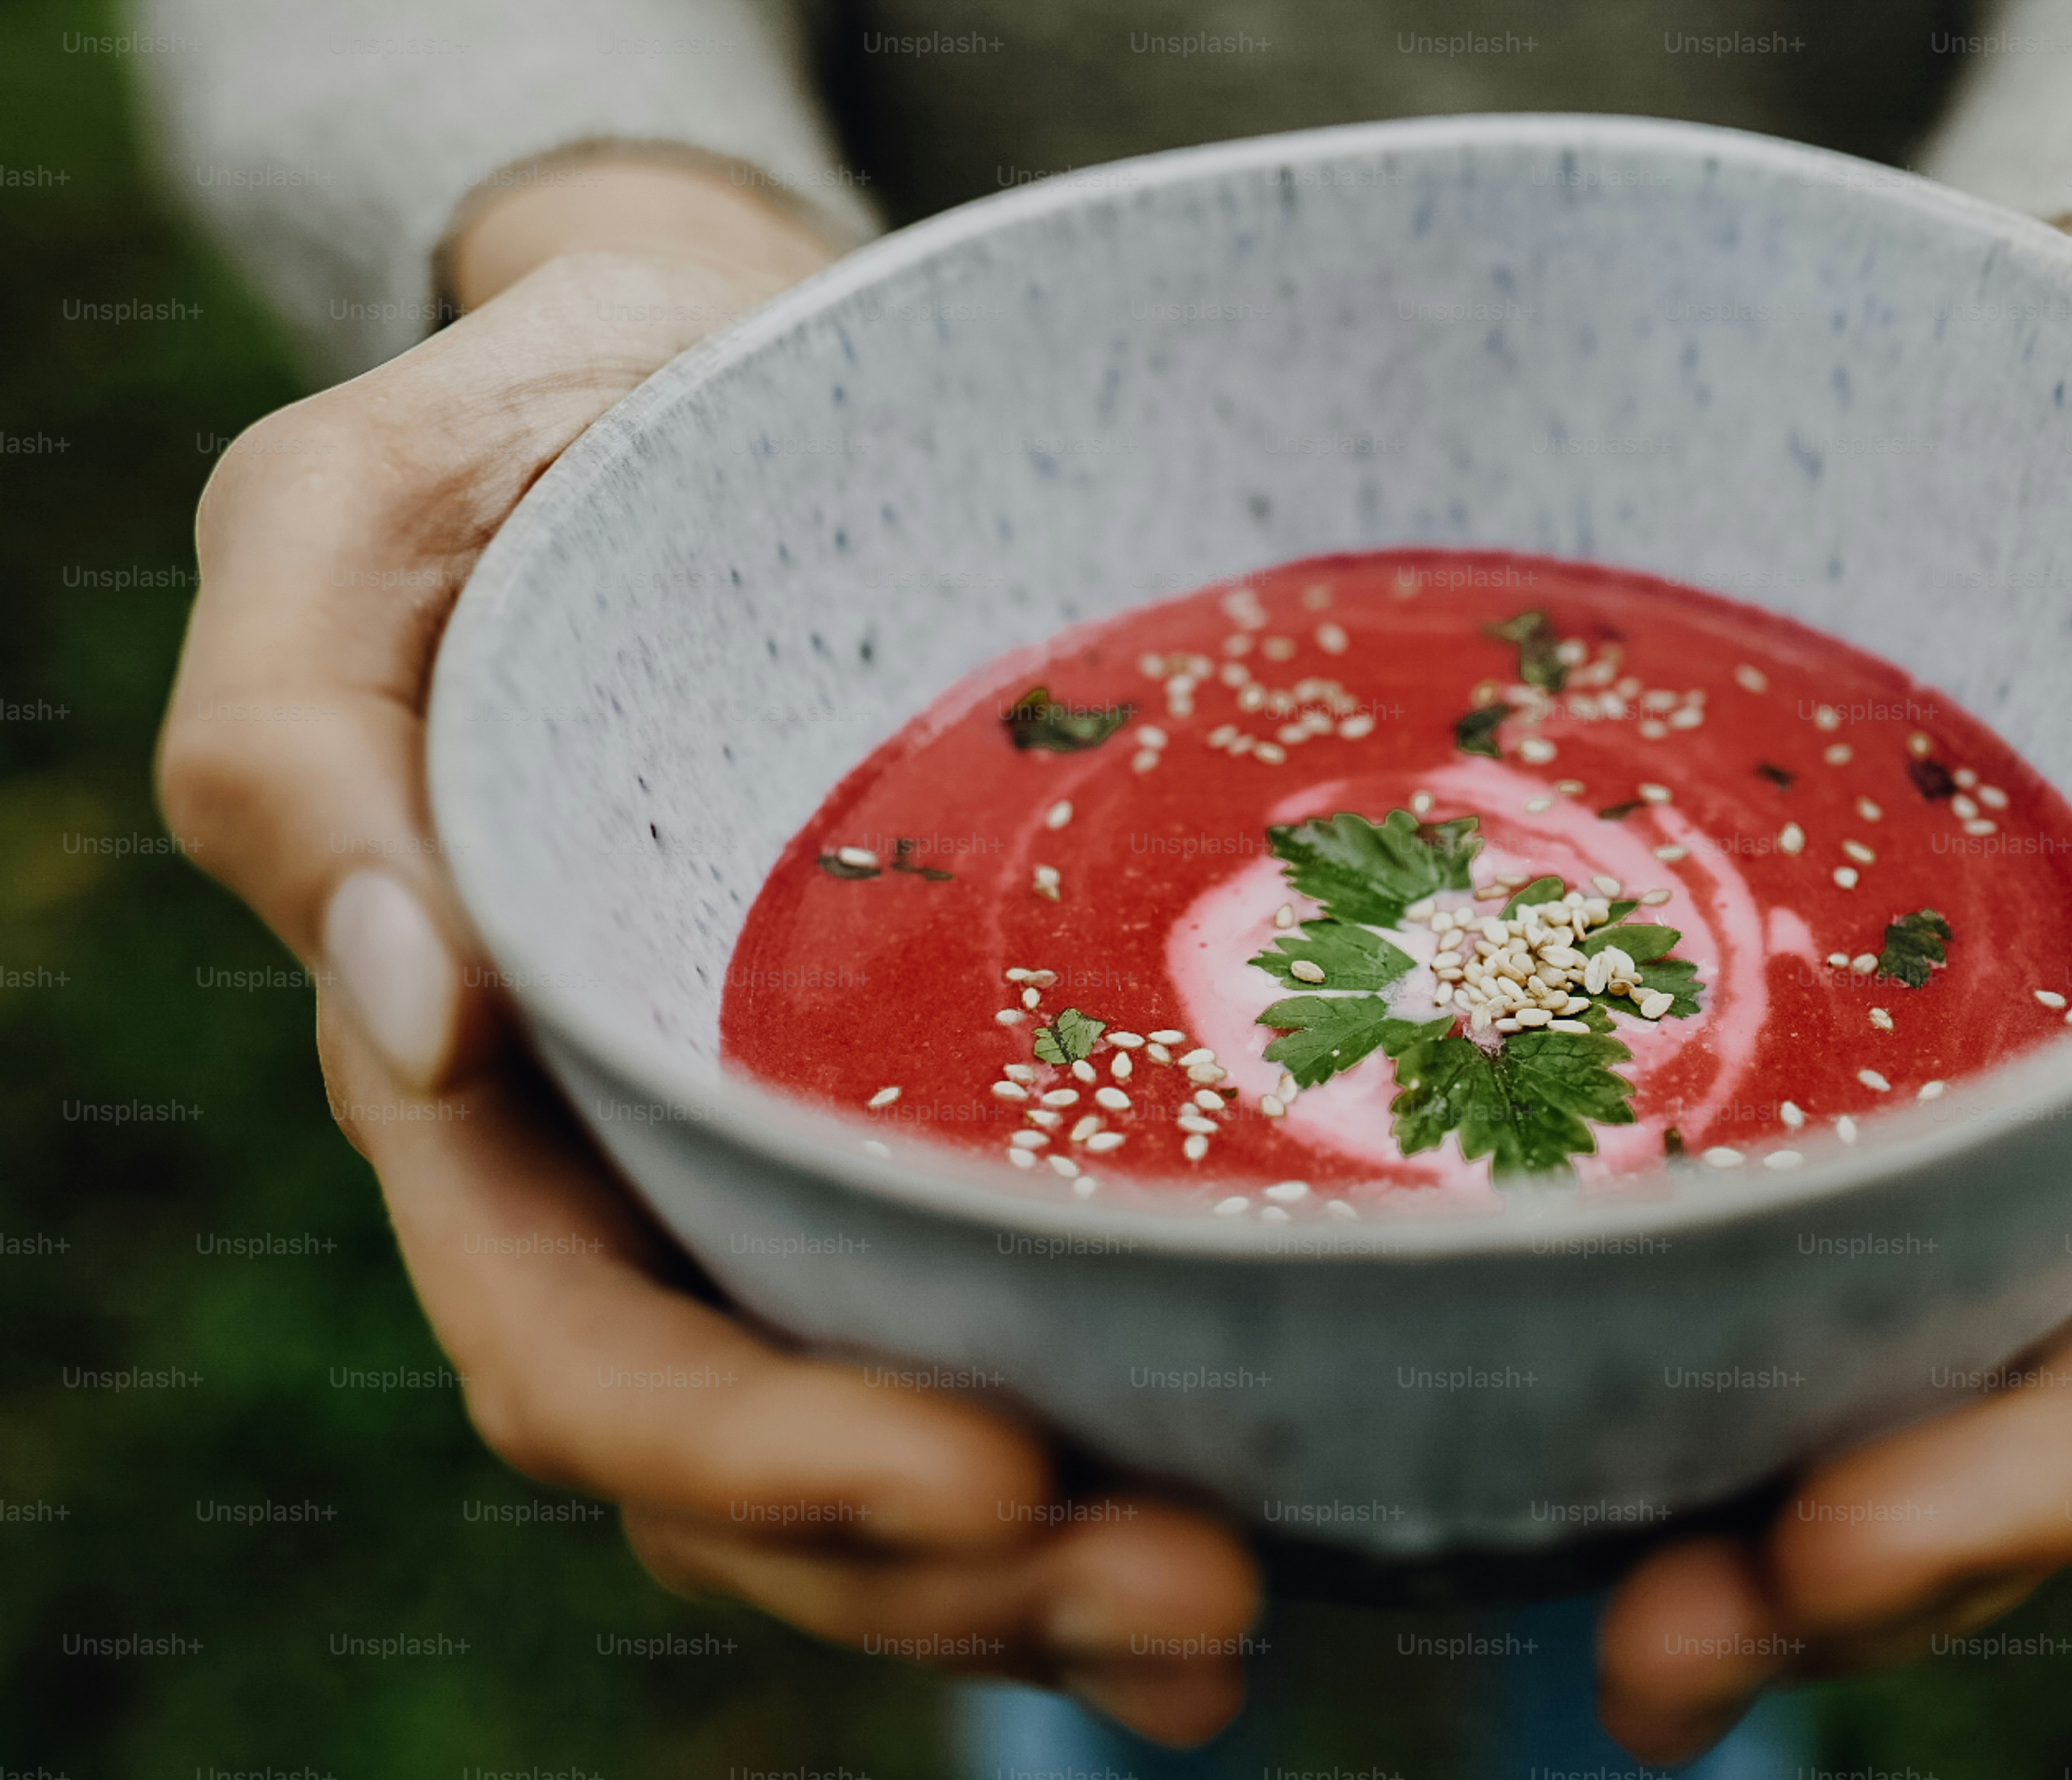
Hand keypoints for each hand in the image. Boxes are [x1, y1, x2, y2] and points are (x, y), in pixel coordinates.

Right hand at [157, 159, 1257, 1745]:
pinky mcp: (935, 1103)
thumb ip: (293, 760)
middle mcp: (638, 1165)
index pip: (585, 1349)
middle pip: (756, 1466)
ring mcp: (792, 1155)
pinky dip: (1116, 1446)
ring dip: (1054, 1572)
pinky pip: (998, 1322)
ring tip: (1243, 1607)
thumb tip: (411, 1016)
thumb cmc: (535, 440)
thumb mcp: (341, 529)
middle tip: (1204, 1597)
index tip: (991, 1479)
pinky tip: (1274, 1514)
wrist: (717, 368)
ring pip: (883, 1452)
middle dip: (956, 1576)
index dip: (766, 1457)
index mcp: (486, 1081)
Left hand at [1592, 216, 2071, 1759]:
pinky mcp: (1835, 1015)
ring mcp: (1983, 1080)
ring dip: (1742, 1505)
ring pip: (1890, 1352)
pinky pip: (1777, 1201)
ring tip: (1580, 1622)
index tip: (1835, 1565)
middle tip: (1648, 1669)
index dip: (2042, 1476)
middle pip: (2018, 1401)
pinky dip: (1678, 1324)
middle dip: (1857, 1566)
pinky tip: (1536, 1400)